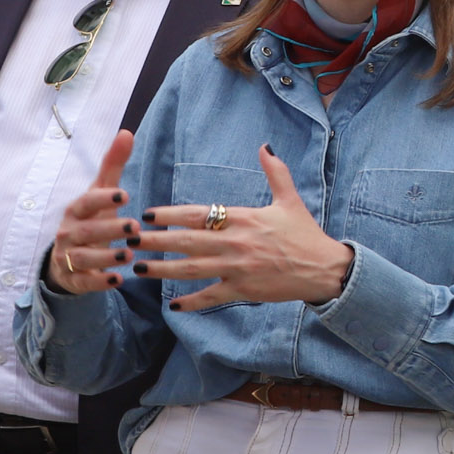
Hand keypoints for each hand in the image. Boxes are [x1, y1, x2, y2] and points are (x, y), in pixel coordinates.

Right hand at [46, 132, 133, 294]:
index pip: (86, 202)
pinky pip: (84, 281)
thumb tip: (126, 132)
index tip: (125, 195)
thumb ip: (113, 165)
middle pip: (85, 230)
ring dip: (105, 257)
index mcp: (76, 210)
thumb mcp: (101, 194)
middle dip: (109, 229)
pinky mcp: (73, 278)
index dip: (103, 198)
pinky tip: (117, 280)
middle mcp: (68, 232)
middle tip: (134, 228)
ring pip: (82, 257)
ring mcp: (68, 256)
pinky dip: (98, 281)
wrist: (69, 258)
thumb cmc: (91, 219)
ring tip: (129, 256)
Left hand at [128, 146, 354, 311]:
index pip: (198, 214)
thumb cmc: (306, 233)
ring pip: (192, 269)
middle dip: (155, 241)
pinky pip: (211, 296)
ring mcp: (238, 268)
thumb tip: (265, 147)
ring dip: (162, 270)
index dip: (170, 214)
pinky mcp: (244, 290)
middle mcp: (236, 242)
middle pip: (186, 241)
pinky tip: (172, 305)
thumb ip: (275, 173)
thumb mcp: (290, 200)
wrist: (324, 268)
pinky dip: (191, 302)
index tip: (147, 214)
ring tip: (138, 268)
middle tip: (129, 240)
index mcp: (243, 218)